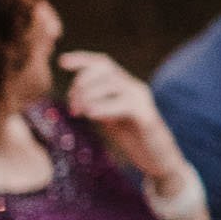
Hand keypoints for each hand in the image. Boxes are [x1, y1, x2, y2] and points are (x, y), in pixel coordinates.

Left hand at [59, 52, 185, 184]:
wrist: (159, 159)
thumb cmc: (134, 140)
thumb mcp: (109, 119)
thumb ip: (97, 105)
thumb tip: (75, 98)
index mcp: (124, 86)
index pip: (102, 64)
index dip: (82, 59)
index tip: (62, 62)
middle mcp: (134, 88)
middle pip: (105, 69)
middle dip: (82, 82)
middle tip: (73, 106)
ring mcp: (142, 100)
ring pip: (112, 83)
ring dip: (89, 95)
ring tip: (79, 112)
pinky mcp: (147, 116)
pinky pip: (123, 103)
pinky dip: (104, 106)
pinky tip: (91, 114)